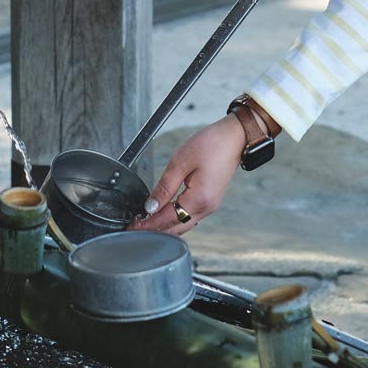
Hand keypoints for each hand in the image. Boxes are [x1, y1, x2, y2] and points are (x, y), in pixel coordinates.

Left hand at [129, 116, 245, 236]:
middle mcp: (206, 208)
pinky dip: (175, 219)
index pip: (167, 220)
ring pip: (183, 225)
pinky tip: (164, 213)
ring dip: (164, 226)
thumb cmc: (212, 144)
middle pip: (176, 228)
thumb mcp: (181, 161)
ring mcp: (210, 206)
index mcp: (199, 199)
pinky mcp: (210, 201)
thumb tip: (150, 206)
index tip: (132, 227)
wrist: (235, 137)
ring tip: (145, 221)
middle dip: (154, 230)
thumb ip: (164, 187)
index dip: (148, 225)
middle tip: (134, 227)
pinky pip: (189, 217)